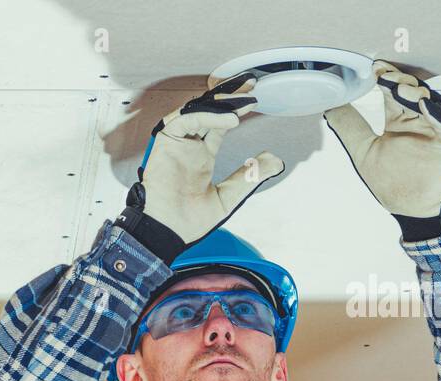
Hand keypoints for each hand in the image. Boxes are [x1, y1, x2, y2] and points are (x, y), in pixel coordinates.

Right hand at [130, 75, 284, 245]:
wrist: (168, 232)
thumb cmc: (189, 221)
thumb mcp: (228, 196)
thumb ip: (249, 177)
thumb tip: (275, 160)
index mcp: (200, 158)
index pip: (217, 124)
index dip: (235, 111)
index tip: (254, 102)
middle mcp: (188, 147)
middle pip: (207, 112)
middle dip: (228, 98)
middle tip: (250, 87)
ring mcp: (176, 145)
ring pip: (195, 111)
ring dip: (219, 103)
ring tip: (242, 100)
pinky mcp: (165, 144)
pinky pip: (184, 120)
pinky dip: (206, 116)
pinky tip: (229, 120)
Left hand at [323, 60, 440, 235]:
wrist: (413, 207)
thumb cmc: (393, 182)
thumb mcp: (363, 152)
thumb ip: (350, 128)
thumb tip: (330, 108)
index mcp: (398, 122)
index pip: (391, 93)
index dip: (384, 79)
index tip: (373, 68)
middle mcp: (416, 121)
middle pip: (410, 91)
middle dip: (398, 80)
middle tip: (383, 75)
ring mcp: (432, 129)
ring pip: (427, 102)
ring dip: (413, 93)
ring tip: (399, 88)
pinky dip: (436, 114)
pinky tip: (424, 106)